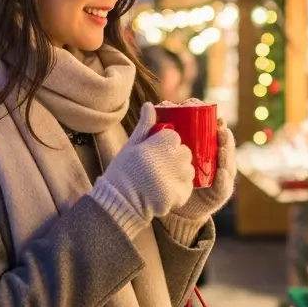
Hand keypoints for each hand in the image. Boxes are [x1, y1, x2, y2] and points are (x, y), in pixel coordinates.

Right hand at [90, 104, 194, 230]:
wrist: (119, 201)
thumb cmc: (122, 171)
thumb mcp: (131, 145)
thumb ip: (145, 125)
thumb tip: (149, 104)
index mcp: (164, 142)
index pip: (175, 138)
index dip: (165, 145)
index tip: (154, 153)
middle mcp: (175, 158)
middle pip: (185, 153)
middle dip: (175, 158)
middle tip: (158, 167)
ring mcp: (180, 177)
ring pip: (188, 171)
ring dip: (179, 174)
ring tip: (160, 181)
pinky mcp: (182, 194)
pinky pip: (187, 188)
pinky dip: (179, 190)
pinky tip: (163, 192)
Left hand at [167, 120, 235, 224]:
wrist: (172, 206)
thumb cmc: (167, 175)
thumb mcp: (164, 152)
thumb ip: (158, 131)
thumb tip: (150, 106)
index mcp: (205, 148)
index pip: (213, 131)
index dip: (216, 122)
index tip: (214, 115)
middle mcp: (215, 160)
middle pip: (224, 145)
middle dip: (224, 136)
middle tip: (220, 128)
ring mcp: (219, 177)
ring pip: (227, 163)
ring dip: (227, 154)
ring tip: (221, 148)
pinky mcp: (219, 194)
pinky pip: (223, 187)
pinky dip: (223, 180)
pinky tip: (220, 174)